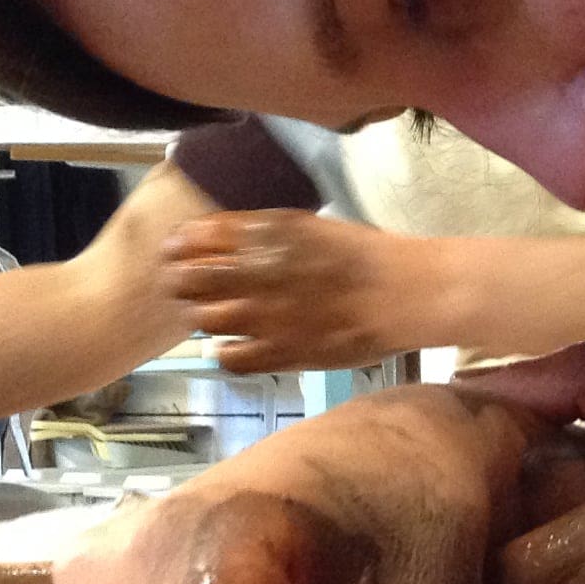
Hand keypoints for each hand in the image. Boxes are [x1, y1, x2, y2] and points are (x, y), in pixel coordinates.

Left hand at [161, 211, 440, 373]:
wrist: (406, 292)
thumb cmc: (364, 255)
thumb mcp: (308, 225)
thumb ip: (261, 231)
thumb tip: (216, 236)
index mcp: (266, 235)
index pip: (196, 237)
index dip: (181, 245)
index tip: (178, 250)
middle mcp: (257, 273)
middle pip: (190, 279)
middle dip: (181, 280)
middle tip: (185, 285)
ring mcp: (266, 316)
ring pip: (204, 319)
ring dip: (203, 316)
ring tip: (214, 315)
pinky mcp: (281, 352)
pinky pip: (230, 358)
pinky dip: (225, 352)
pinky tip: (235, 346)